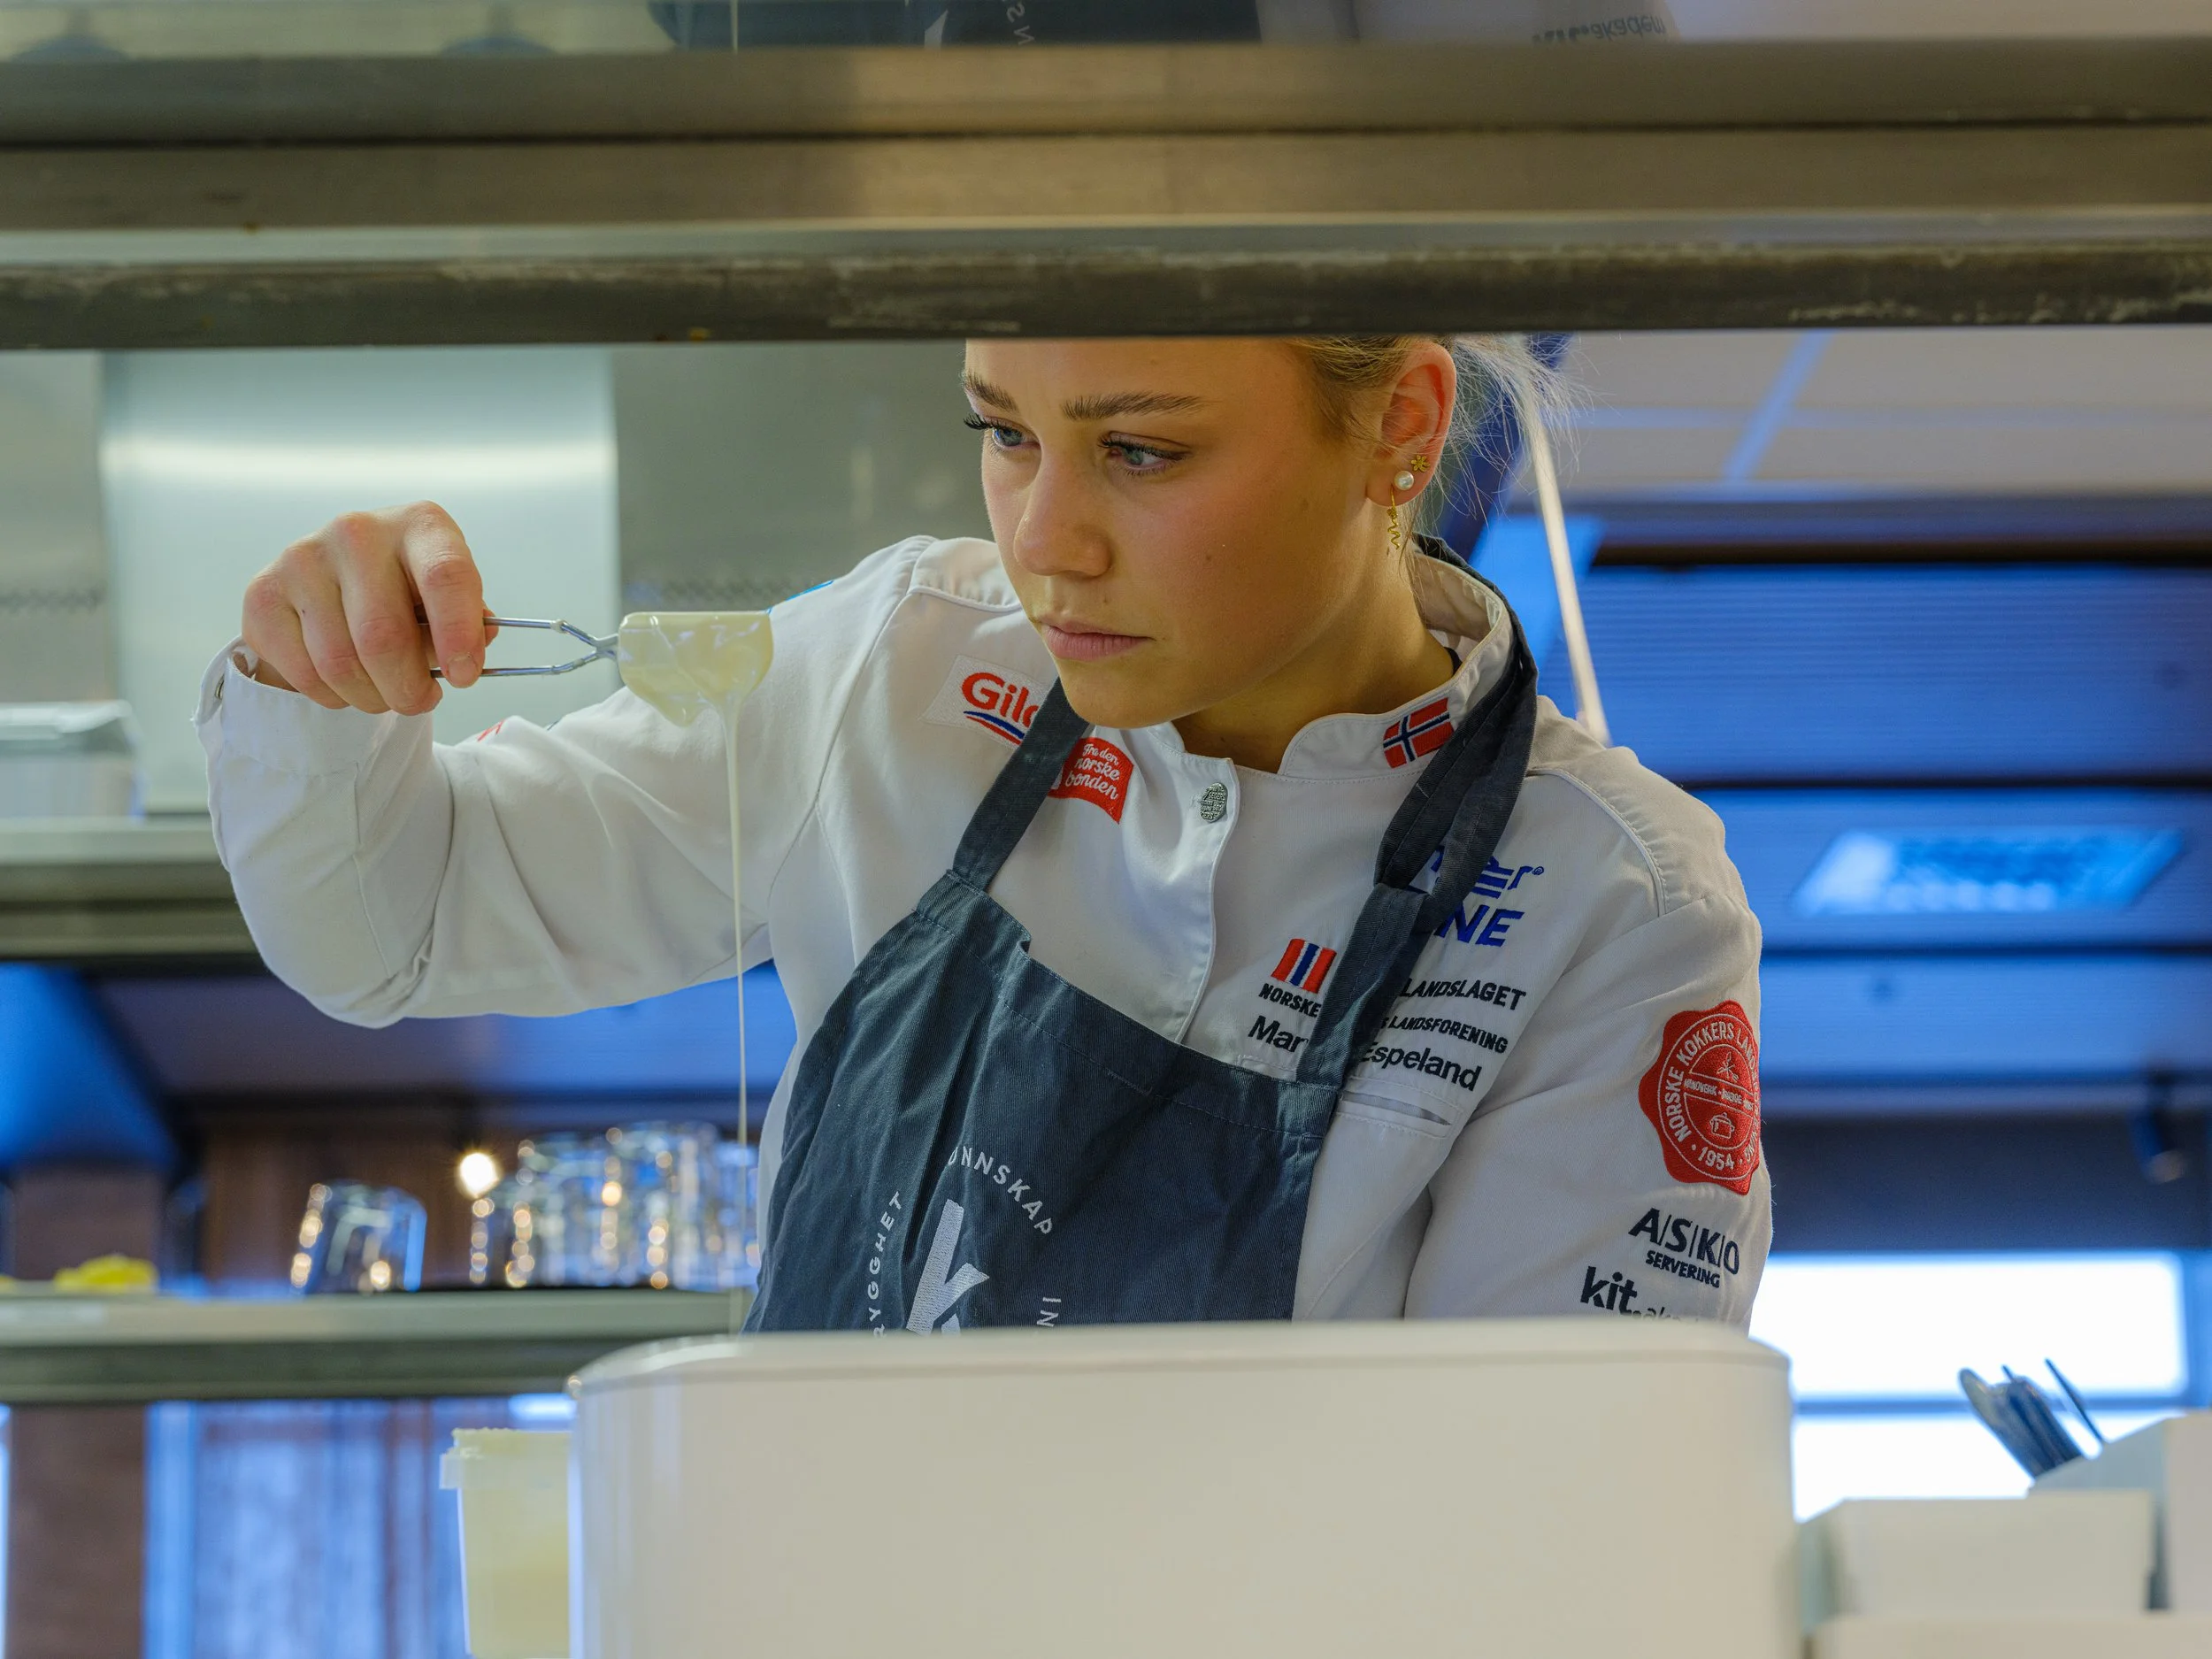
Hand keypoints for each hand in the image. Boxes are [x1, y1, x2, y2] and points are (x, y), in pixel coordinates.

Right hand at [240, 501, 495, 713]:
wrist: (335, 582)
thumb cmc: (406, 592)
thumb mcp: (448, 599)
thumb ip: (467, 624)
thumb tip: (470, 652)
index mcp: (419, 525)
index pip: (445, 577)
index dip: (458, 635)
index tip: (463, 677)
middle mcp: (358, 531)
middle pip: (383, 635)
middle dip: (408, 688)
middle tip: (420, 700)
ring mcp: (303, 558)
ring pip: (340, 663)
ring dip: (371, 698)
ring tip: (384, 692)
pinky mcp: (264, 593)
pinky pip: (304, 673)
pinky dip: (333, 696)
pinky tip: (345, 683)